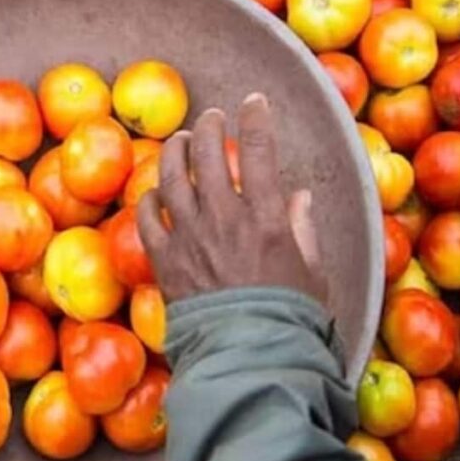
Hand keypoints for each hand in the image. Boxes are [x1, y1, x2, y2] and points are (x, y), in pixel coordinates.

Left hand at [137, 93, 325, 305]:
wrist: (248, 357)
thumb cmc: (289, 318)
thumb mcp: (312, 271)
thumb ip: (302, 227)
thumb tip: (297, 194)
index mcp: (265, 219)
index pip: (259, 152)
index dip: (255, 120)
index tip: (253, 102)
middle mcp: (223, 219)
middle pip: (209, 156)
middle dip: (210, 127)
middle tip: (212, 118)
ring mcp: (189, 238)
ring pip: (172, 178)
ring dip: (176, 153)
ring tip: (181, 141)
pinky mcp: (164, 260)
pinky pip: (147, 218)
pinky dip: (149, 199)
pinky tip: (155, 192)